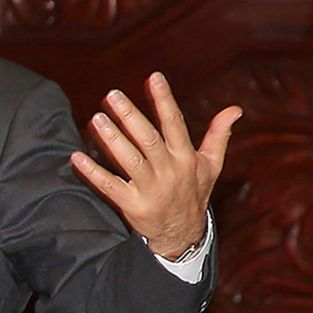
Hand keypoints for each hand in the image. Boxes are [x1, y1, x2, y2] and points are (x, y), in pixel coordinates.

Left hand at [70, 72, 242, 258]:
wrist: (182, 235)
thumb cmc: (194, 193)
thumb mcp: (211, 165)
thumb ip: (218, 135)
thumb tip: (235, 109)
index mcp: (186, 158)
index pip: (175, 123)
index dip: (164, 100)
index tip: (153, 77)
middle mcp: (169, 171)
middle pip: (148, 139)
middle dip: (130, 116)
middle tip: (111, 95)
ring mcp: (150, 189)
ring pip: (129, 160)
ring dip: (111, 139)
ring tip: (95, 118)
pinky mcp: (132, 205)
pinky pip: (109, 186)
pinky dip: (92, 172)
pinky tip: (76, 157)